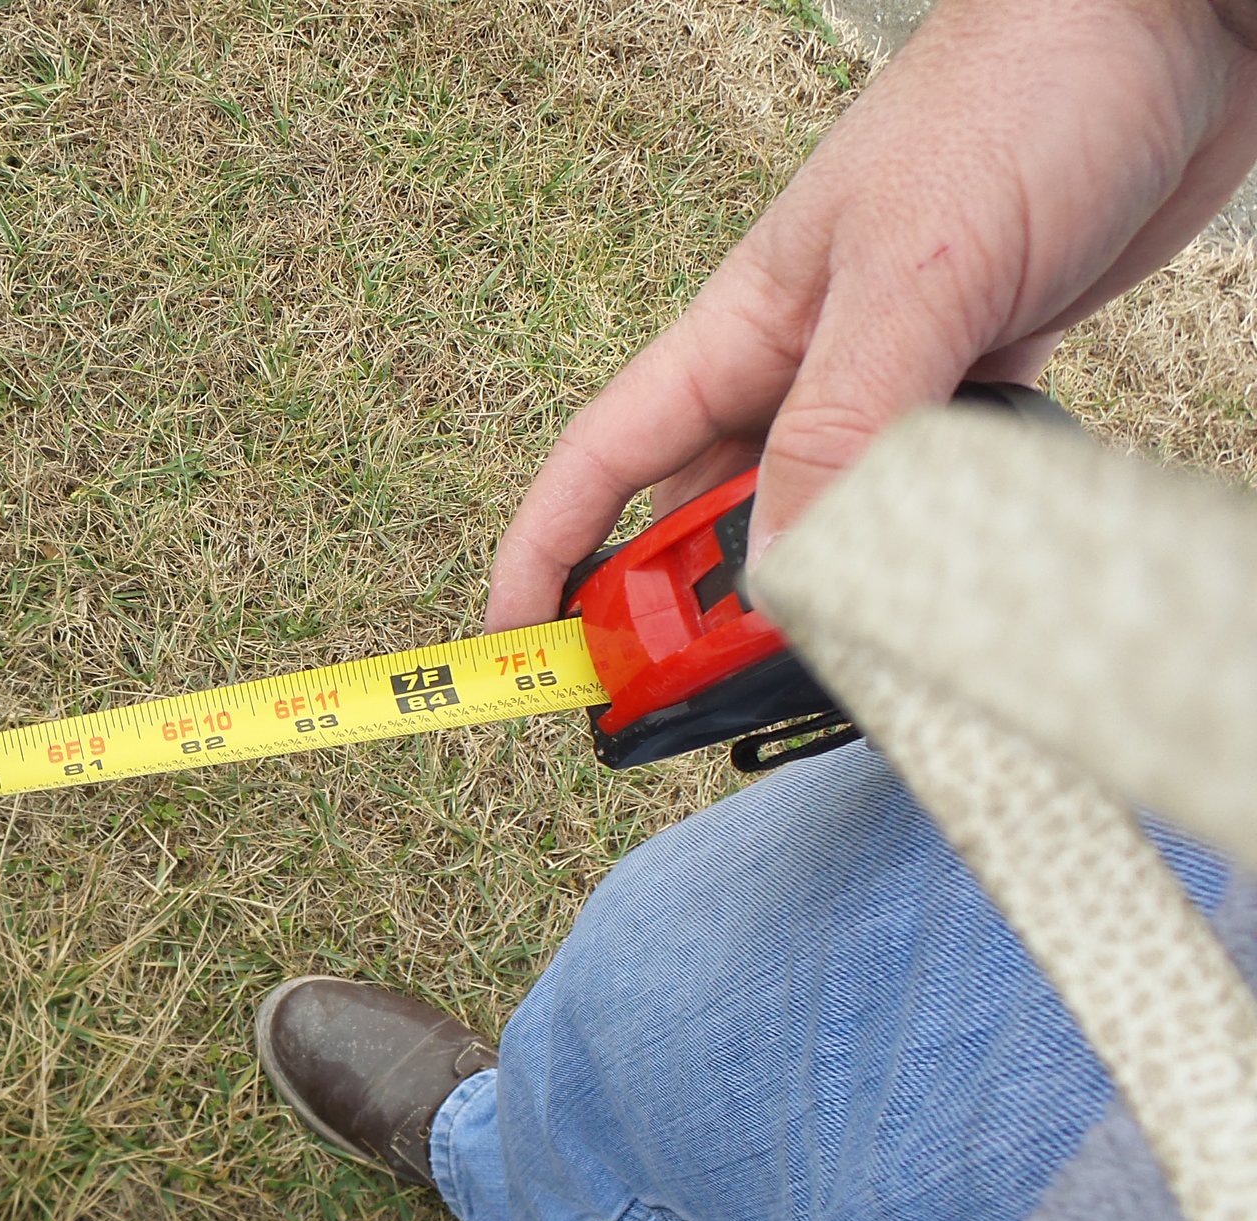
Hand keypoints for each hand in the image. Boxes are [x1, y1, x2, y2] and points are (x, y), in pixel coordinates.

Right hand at [483, 0, 1256, 632]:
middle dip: (697, 611)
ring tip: (850, 655)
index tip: (514, 638)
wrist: (1166, 28)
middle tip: (711, 693)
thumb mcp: (909, 274)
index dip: (544, 552)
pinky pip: (932, 502)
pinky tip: (957, 577)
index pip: (603, 460)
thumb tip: (776, 571)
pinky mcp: (978, 384)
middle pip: (710, 518)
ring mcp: (889, 381)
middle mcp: (799, 368)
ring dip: (831, 590)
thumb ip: (840, 427)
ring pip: (825, 520)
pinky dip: (939, 550)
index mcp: (739, 331)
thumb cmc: (1017, 92)